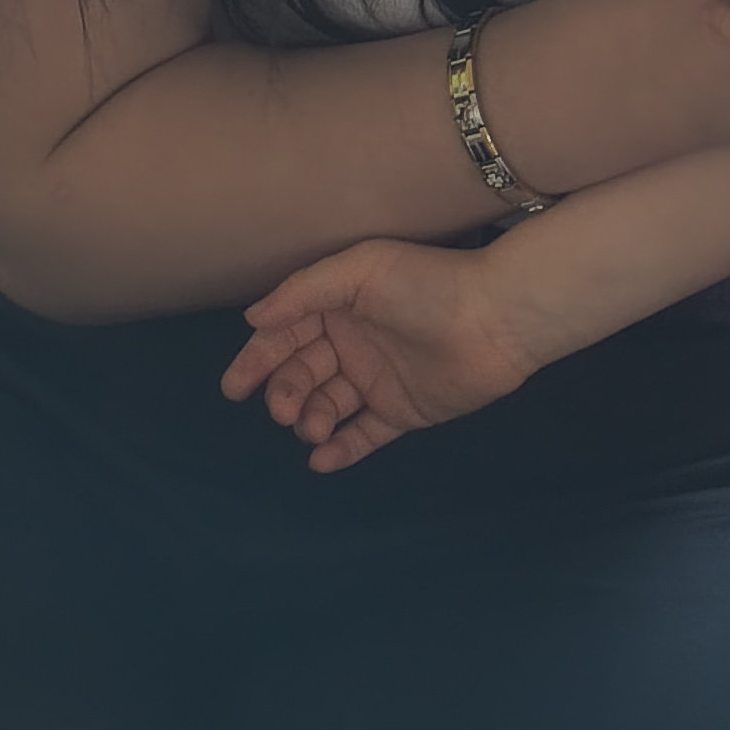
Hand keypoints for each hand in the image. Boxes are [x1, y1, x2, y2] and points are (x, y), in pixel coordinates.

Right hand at [222, 241, 541, 472]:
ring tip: (311, 426)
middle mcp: (351, 344)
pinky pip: (362, 436)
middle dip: (283, 393)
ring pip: (325, 407)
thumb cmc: (427, 284)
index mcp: (337, 307)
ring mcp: (375, 380)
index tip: (234, 386)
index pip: (285, 336)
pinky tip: (321, 459)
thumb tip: (253, 319)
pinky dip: (340, 449)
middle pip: (300, 375)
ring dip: (309, 419)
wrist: (495, 318)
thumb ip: (303, 291)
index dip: (257, 360)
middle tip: (282, 408)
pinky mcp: (401, 411)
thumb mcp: (360, 270)